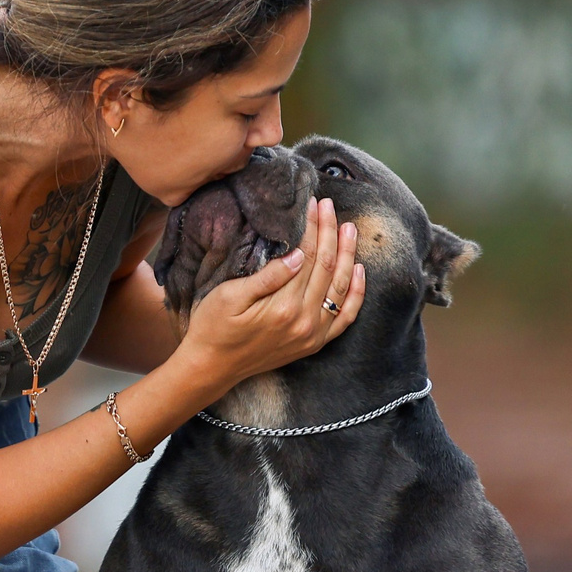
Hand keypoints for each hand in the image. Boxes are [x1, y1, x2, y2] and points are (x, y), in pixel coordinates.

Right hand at [176, 197, 365, 392]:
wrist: (211, 367)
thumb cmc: (213, 327)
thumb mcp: (229, 296)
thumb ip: (268, 276)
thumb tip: (298, 254)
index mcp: (283, 306)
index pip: (307, 255)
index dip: (312, 227)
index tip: (312, 204)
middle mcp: (305, 321)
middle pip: (327, 267)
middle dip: (330, 232)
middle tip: (329, 206)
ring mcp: (313, 334)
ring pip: (341, 287)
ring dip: (348, 255)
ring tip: (349, 228)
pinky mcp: (315, 343)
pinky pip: (346, 317)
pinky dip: (356, 293)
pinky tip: (359, 270)